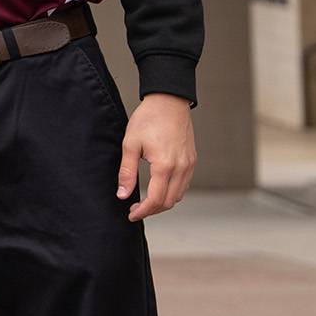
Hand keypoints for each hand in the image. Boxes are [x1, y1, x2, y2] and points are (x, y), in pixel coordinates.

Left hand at [118, 93, 195, 220]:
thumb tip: (122, 194)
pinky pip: (184, 184)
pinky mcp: (192, 160)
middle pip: (169, 202)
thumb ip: (126, 172)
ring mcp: (189, 165)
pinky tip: (158, 187)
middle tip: (135, 208)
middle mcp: (181, 168)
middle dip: (152, 210)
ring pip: (178, 195)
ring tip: (145, 200)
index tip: (131, 214)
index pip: (156, 200)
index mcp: (165, 166)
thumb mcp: (130, 144)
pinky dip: (172, 191)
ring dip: (163, 202)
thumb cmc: (148, 119)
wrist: (169, 101)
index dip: (143, 211)